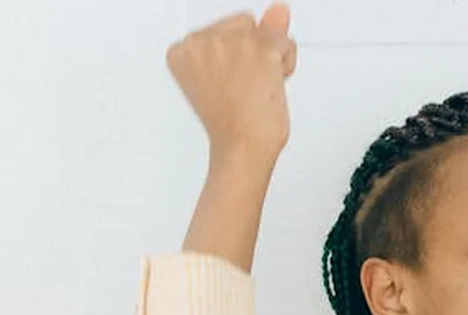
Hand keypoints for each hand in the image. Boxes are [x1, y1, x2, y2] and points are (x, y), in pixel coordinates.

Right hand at [166, 4, 298, 163]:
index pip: (222, 31)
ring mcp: (231, 43)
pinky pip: (285, 44)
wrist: (242, 147)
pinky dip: (285, 64)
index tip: (227, 82)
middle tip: (243, 88)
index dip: (233, 57)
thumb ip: (253, 34)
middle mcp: (201, 40)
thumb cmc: (232, 124)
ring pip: (266, 32)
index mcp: (182, 49)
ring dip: (270, 59)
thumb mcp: (230, 75)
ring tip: (255, 88)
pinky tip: (269, 86)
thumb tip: (278, 9)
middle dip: (253, 53)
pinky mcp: (259, 49)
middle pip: (244, 25)